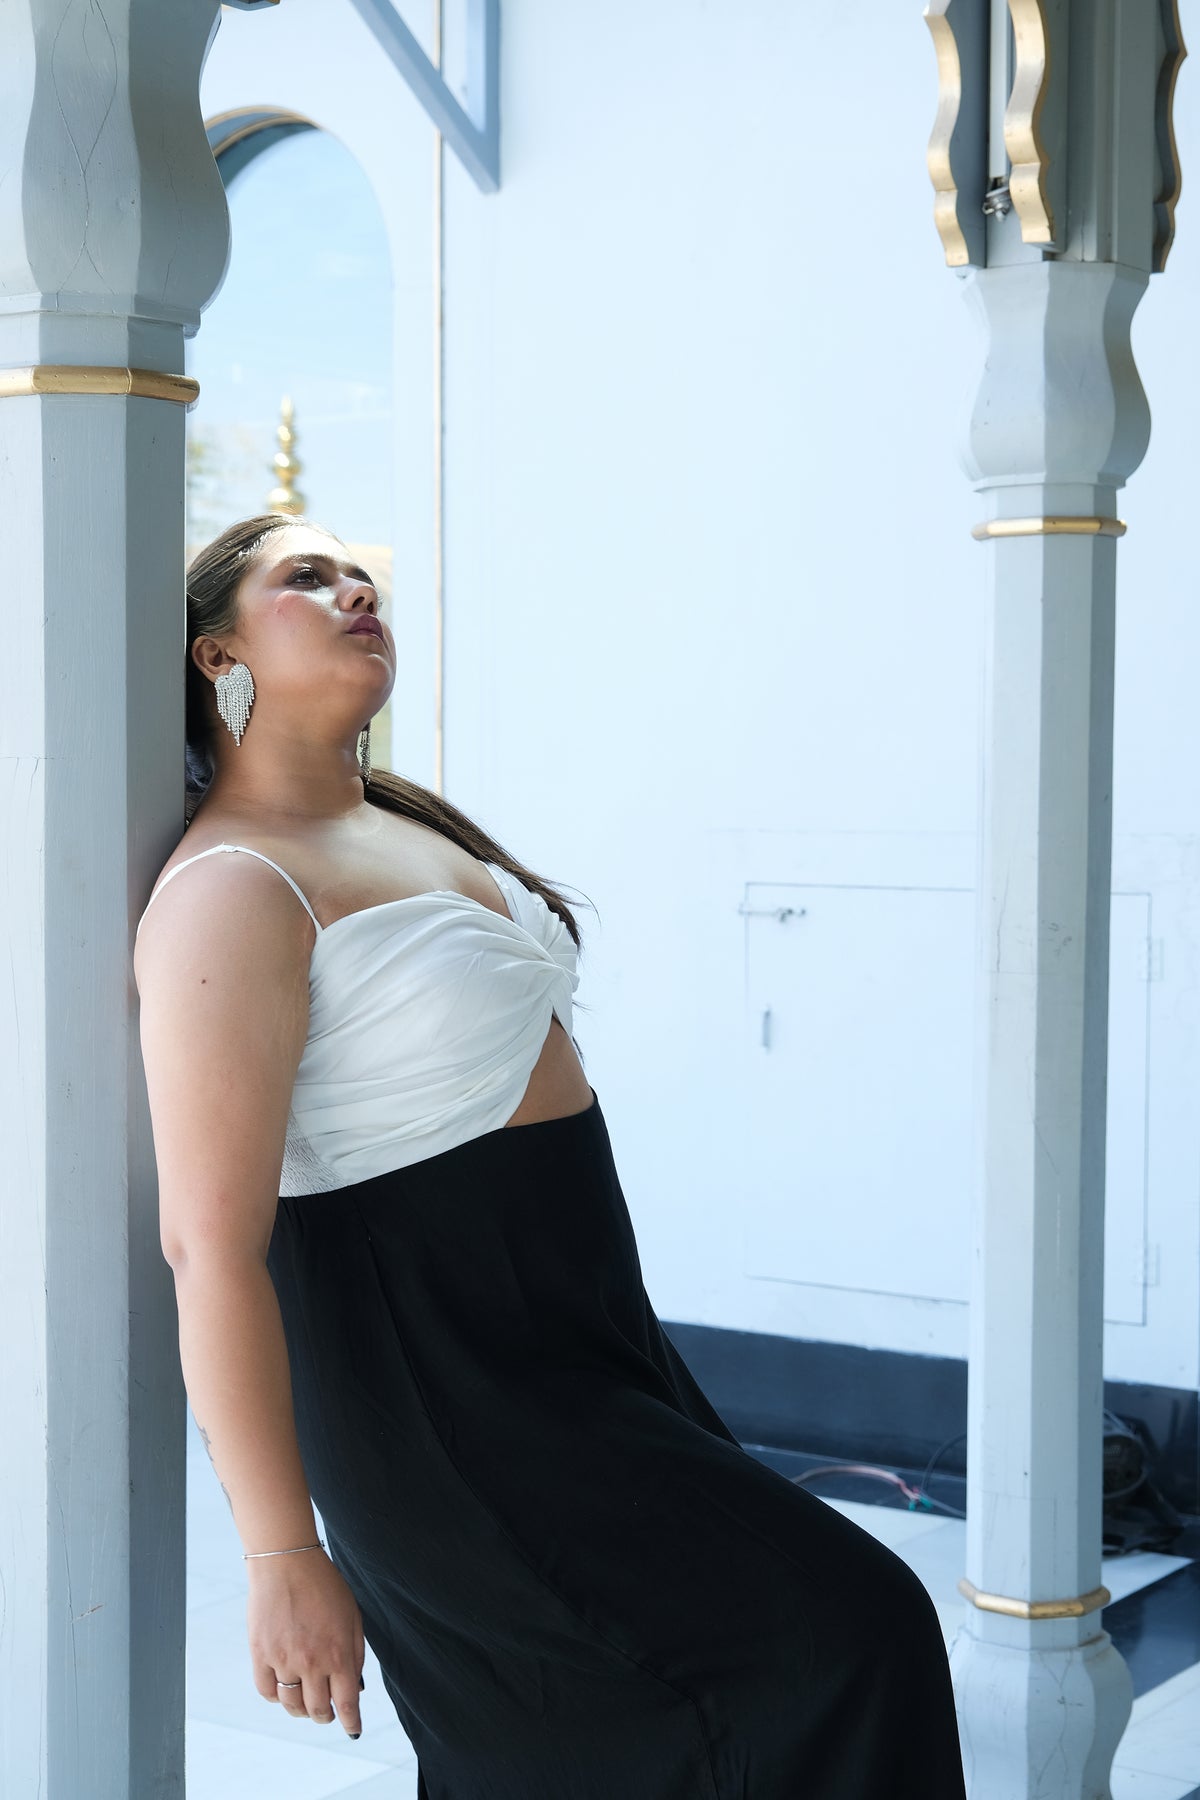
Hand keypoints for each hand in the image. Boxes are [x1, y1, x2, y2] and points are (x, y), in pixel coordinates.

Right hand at [247, 1550, 365, 1736]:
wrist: (287, 1563)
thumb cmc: (325, 1586)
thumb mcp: (352, 1616)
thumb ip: (355, 1654)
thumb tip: (353, 1688)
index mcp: (339, 1653)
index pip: (347, 1702)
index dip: (351, 1722)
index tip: (353, 1731)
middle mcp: (312, 1662)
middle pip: (318, 1710)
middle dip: (326, 1716)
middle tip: (328, 1713)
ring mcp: (284, 1660)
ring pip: (292, 1706)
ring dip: (301, 1711)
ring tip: (306, 1703)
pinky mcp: (260, 1655)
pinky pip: (267, 1692)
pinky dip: (277, 1697)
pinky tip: (284, 1688)